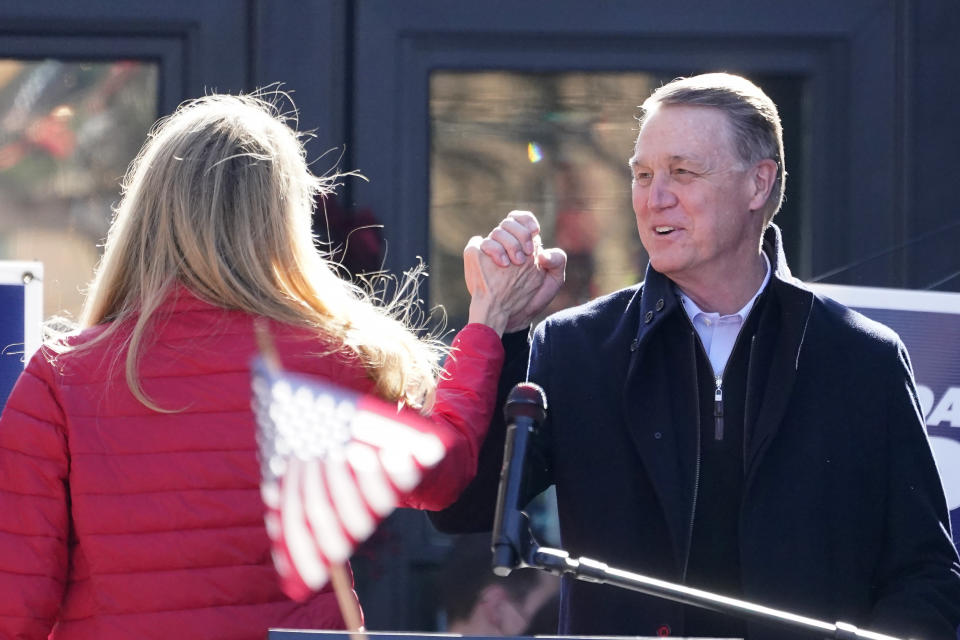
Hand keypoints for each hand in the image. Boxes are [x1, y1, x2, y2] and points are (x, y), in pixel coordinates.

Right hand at [468, 211, 565, 332]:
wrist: (514, 317)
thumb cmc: (534, 298)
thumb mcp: (553, 281)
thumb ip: (558, 261)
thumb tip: (543, 253)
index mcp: (525, 244)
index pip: (523, 219)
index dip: (526, 221)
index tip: (534, 231)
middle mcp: (507, 244)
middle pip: (509, 223)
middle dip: (520, 234)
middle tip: (527, 254)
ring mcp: (492, 251)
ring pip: (497, 232)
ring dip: (508, 243)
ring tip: (514, 263)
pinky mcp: (477, 258)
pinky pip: (479, 243)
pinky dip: (493, 250)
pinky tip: (502, 263)